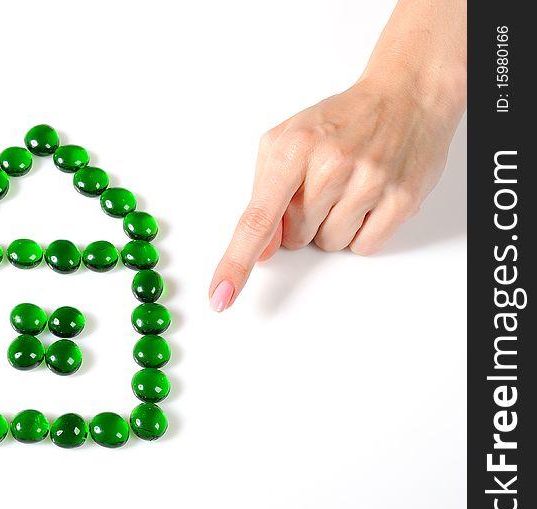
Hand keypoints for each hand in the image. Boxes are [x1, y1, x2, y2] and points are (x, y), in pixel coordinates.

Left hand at [208, 0, 465, 311]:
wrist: (406, 95)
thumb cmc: (338, 122)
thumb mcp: (284, 144)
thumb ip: (263, 197)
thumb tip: (259, 250)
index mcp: (293, 149)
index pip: (257, 219)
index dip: (236, 262)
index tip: (221, 296)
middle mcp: (331, 165)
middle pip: (295, 238)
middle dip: (302, 220)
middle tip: (323, 184)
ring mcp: (369, 182)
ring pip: (329, 244)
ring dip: (332, 226)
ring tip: (348, 187)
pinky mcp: (402, 199)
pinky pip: (364, 246)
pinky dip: (362, 230)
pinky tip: (369, 198)